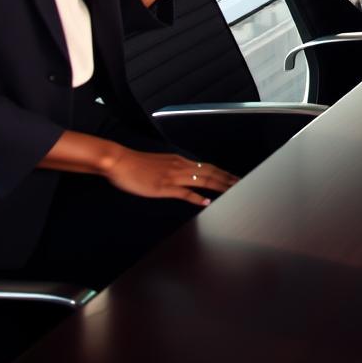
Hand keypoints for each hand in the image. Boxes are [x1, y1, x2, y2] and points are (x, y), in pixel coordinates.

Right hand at [104, 148, 238, 205]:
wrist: (119, 161)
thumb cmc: (136, 164)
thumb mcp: (161, 163)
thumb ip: (175, 168)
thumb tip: (186, 176)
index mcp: (180, 161)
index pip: (207, 166)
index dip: (223, 172)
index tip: (234, 177)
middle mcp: (180, 166)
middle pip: (210, 172)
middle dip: (227, 178)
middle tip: (242, 183)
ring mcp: (173, 177)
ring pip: (203, 180)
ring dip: (219, 185)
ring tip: (233, 190)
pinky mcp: (163, 187)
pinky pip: (184, 192)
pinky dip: (197, 197)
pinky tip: (206, 202)